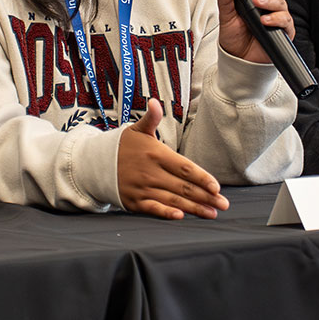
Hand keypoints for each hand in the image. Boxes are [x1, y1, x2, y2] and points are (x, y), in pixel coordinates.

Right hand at [116, 103, 228, 219]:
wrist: (95, 164)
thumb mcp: (137, 129)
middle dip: (205, 197)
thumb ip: (151, 119)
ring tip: (211, 213)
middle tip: (223, 204)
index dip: (202, 178)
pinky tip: (181, 217)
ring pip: (172, 200)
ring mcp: (142, 188)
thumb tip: (155, 102)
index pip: (184, 168)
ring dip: (193, 208)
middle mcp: (150, 173)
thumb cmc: (123, 146)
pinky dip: (166, 213)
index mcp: (156, 154)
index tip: (216, 187)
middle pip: (183, 187)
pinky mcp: (134, 202)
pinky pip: (153, 209)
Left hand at [216, 0, 294, 61]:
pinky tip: (265, 20)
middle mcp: (267, 5)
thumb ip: (226, 1)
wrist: (240, 61)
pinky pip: (285, 21)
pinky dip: (275, 19)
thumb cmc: (235, 39)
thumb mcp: (226, 18)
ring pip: (279, 2)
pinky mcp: (283, 31)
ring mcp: (276, 17)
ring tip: (257, 2)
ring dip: (268, 0)